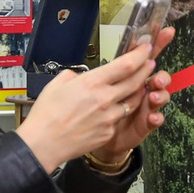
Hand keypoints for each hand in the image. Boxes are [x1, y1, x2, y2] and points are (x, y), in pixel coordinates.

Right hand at [20, 40, 168, 170]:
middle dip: (145, 70)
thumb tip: (81, 76)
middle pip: (135, 81)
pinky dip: (119, 111)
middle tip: (149, 63)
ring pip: (132, 101)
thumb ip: (74, 75)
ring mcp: (109, 117)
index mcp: (92, 83)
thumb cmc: (47, 115)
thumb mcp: (57, 84)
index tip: (145, 49)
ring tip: (139, 84)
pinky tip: (115, 108)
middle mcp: (105, 99)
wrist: (44, 143)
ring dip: (138, 91)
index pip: (126, 65)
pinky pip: (119, 118)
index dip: (140, 55)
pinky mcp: (108, 132)